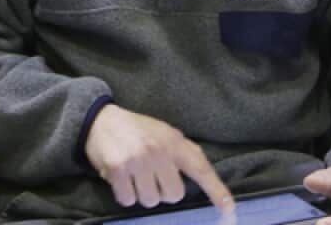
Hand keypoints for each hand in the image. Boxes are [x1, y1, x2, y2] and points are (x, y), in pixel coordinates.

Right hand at [84, 103, 234, 213]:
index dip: (216, 190)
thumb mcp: (165, 133)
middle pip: (174, 195)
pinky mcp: (118, 169)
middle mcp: (158, 150)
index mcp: (174, 141)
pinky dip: (124, 194)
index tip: (229, 208)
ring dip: (142, 194)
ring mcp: (138, 160)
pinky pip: (128, 200)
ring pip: (151, 200)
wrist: (101, 121)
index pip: (201, 168)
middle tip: (152, 177)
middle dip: (163, 192)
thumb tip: (202, 175)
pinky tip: (121, 179)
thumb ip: (182, 152)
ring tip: (135, 176)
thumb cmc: (137, 130)